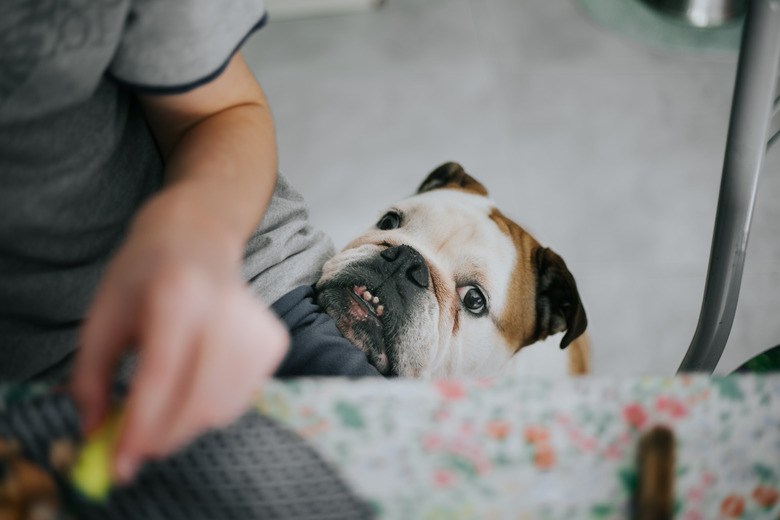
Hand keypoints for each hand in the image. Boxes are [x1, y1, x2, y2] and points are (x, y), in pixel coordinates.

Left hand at [70, 190, 288, 483]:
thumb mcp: (102, 316)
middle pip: (199, 398)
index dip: (141, 424)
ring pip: (224, 406)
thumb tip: (95, 432)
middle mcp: (225, 306)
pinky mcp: (274, 340)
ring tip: (164, 404)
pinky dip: (214, 408)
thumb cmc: (143, 276)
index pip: (162, 372)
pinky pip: (242, 398)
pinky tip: (196, 382)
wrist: (195, 239)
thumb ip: (91, 375)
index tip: (122, 461)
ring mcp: (257, 324)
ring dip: (187, 424)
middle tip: (138, 446)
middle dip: (164, 435)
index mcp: (176, 292)